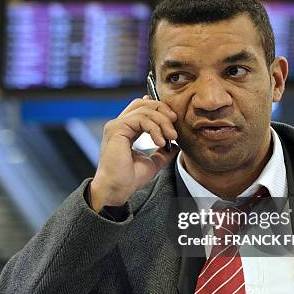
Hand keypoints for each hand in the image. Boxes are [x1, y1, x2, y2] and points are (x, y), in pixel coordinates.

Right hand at [90, 96, 178, 212]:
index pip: (142, 108)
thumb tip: (177, 146)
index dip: (159, 110)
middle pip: (143, 103)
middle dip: (163, 111)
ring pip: (144, 110)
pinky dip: (154, 129)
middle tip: (174, 129)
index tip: (173, 122)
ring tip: (171, 138)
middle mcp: (119, 125)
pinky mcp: (116, 129)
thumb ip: (163, 152)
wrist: (117, 190)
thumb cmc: (129, 179)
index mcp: (126, 130)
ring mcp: (116, 125)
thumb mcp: (153, 163)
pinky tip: (160, 142)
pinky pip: (140, 119)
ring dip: (162, 122)